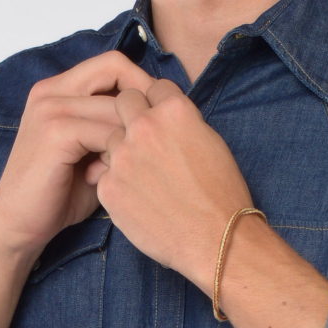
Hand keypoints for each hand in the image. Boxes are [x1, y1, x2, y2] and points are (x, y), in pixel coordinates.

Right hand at [0, 51, 153, 263]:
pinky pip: (106, 132)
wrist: (17, 225)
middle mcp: (51, 90)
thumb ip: (114, 129)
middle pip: (115, 69)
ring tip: (129, 166)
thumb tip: (158, 117)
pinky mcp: (55, 132)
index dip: (142, 85)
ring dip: (132, 135)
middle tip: (160, 135)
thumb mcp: (90, 152)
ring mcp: (50, 108)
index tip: (160, 118)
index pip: (112, 64)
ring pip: (116, 104)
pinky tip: (111, 176)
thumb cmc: (58, 194)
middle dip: (145, 100)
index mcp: (57, 89)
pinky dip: (118, 154)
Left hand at [85, 80, 253, 292]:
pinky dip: (117, 183)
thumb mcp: (211, 142)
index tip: (160, 118)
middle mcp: (144, 127)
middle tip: (144, 139)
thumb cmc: (222, 195)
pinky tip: (139, 199)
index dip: (157, 102)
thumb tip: (164, 114)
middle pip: (123, 102)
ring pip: (109, 140)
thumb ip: (183, 122)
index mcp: (174, 111)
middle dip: (131, 115)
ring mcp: (122, 158)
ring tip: (145, 178)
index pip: (153, 86)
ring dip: (122, 152)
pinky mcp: (109, 187)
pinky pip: (105, 174)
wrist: (216, 241)